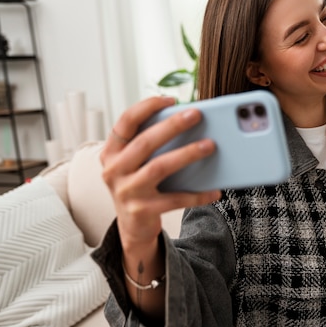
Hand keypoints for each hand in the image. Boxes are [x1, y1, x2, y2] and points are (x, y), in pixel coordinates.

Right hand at [100, 96, 220, 252]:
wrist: (132, 227)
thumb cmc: (140, 185)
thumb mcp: (135, 164)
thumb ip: (150, 145)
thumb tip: (186, 122)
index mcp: (111, 153)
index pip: (125, 122)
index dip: (146, 107)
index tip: (170, 99)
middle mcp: (114, 170)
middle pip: (145, 142)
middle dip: (172, 126)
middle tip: (196, 115)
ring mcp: (126, 191)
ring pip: (159, 167)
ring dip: (187, 154)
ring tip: (209, 145)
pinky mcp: (142, 210)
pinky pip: (174, 199)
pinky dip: (196, 194)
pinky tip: (214, 190)